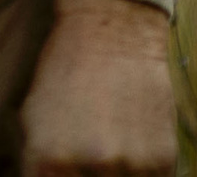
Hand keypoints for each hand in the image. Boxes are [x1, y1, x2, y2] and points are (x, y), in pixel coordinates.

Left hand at [20, 0, 175, 174]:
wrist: (111, 34)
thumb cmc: (64, 74)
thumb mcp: (33, 119)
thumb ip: (39, 164)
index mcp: (48, 160)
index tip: (64, 168)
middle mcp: (90, 168)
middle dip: (86, 173)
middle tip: (90, 151)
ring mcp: (131, 167)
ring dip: (116, 173)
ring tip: (110, 140)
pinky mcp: (163, 161)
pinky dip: (141, 170)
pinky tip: (131, 139)